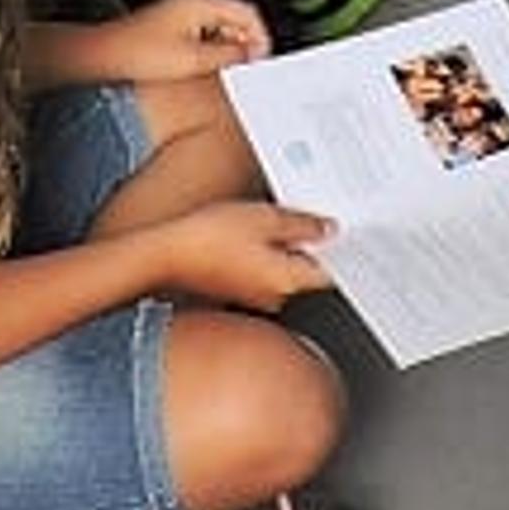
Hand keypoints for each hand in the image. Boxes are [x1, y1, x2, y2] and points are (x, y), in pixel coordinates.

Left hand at [103, 0, 273, 81]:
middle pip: (237, 17)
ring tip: (228, 68)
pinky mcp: (175, 21)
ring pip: (222, 24)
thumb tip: (249, 55)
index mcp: (203, 2)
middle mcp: (194, 0)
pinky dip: (215, 45)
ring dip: (230, 45)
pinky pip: (207, 30)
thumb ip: (229, 55)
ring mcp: (184, 9)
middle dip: (246, 42)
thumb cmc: (140, 52)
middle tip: (248, 65)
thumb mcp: (195, 59)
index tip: (262, 57)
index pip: (249, 13)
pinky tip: (209, 64)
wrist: (107, 54)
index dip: (261, 37)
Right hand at [150, 197, 335, 311]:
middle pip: (307, 268)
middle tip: (304, 213)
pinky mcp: (236, 289)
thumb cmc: (208, 238)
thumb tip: (327, 230)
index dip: (339, 249)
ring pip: (282, 267)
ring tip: (265, 219)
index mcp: (287, 280)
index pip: (330, 271)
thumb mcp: (264, 218)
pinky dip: (260, 252)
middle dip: (309, 242)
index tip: (344, 229)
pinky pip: (260, 270)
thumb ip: (302, 225)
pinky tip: (245, 232)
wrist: (164, 256)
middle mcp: (275, 296)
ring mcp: (254, 296)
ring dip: (282, 245)